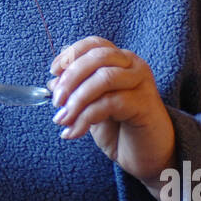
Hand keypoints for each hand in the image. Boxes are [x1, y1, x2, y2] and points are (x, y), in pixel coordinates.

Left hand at [48, 37, 175, 184]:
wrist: (146, 156)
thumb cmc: (120, 128)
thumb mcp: (91, 106)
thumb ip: (76, 91)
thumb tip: (53, 83)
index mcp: (121, 60)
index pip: (95, 44)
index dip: (71, 54)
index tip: (53, 72)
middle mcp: (134, 66)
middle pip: (98, 57)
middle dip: (71, 78)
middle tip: (56, 101)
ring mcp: (141, 83)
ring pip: (104, 78)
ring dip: (77, 99)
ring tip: (62, 120)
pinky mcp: (144, 104)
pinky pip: (110, 103)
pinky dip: (85, 118)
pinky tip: (74, 133)